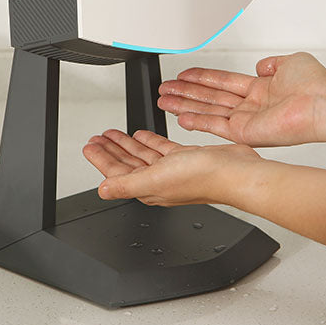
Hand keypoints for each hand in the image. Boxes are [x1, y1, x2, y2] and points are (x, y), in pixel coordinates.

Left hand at [82, 128, 262, 205]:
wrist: (236, 172)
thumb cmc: (202, 178)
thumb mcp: (155, 178)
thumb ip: (127, 184)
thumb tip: (102, 190)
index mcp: (148, 188)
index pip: (116, 173)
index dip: (101, 160)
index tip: (89, 147)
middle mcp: (158, 180)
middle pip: (126, 164)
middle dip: (110, 151)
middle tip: (96, 139)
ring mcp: (172, 170)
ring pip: (142, 156)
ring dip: (126, 145)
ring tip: (112, 134)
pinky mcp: (185, 159)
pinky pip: (161, 149)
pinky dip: (149, 142)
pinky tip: (141, 134)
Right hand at [158, 52, 325, 146]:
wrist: (322, 103)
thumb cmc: (315, 84)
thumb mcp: (290, 62)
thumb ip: (271, 63)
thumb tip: (260, 65)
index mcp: (261, 89)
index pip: (223, 83)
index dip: (201, 78)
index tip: (183, 75)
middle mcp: (252, 106)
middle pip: (210, 97)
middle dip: (185, 92)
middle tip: (165, 89)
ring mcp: (247, 121)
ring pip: (208, 111)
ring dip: (184, 106)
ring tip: (164, 101)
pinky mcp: (246, 133)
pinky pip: (215, 126)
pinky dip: (197, 122)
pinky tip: (180, 117)